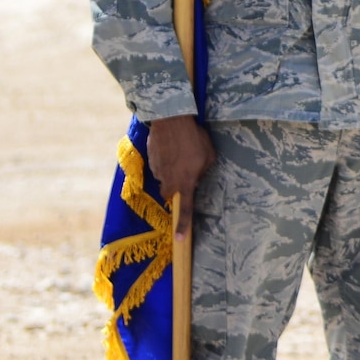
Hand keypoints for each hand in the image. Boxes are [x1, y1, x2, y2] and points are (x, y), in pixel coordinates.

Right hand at [145, 114, 214, 237]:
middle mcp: (168, 180)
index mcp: (185, 183)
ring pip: (163, 176)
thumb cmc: (194, 138)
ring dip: (170, 169)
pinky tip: (170, 145)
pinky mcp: (150, 159)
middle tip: (182, 173)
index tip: (180, 240)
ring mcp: (157, 170)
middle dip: (174, 188)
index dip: (183, 225)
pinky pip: (157, 164)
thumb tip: (196, 176)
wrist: (171, 120)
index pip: (184, 209)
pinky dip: (163, 158)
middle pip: (168, 193)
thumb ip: (203, 170)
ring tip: (179, 151)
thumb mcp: (208, 155)